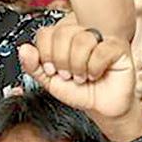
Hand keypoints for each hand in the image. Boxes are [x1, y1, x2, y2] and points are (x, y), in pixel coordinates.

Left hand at [16, 21, 136, 121]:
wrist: (101, 109)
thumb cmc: (81, 92)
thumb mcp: (51, 82)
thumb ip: (35, 67)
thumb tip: (24, 49)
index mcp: (65, 40)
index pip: (47, 32)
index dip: (45, 53)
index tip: (51, 70)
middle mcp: (82, 35)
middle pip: (63, 33)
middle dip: (61, 60)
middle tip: (68, 76)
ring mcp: (101, 39)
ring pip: (82, 39)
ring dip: (78, 65)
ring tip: (81, 77)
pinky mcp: (117, 47)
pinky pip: (101, 50)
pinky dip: (94, 68)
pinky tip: (95, 75)